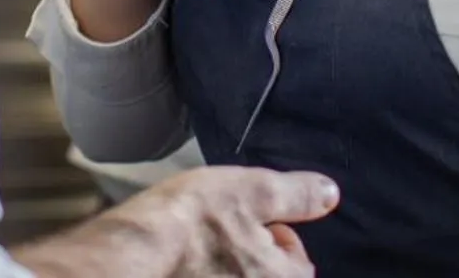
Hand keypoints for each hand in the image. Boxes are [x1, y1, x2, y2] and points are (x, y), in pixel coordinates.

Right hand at [12, 167, 338, 277]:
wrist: (128, 258)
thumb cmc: (189, 222)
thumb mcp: (251, 190)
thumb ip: (295, 195)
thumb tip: (330, 194)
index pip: (300, 265)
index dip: (279, 235)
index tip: (253, 222)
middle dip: (252, 260)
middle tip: (223, 238)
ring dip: (226, 271)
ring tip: (199, 255)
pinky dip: (203, 276)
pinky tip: (182, 269)